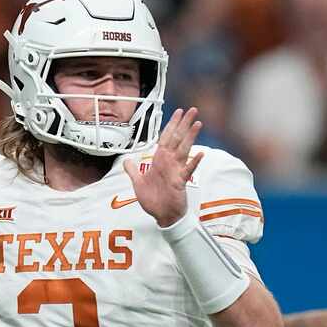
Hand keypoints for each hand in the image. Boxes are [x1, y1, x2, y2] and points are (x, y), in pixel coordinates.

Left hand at [123, 107, 203, 226]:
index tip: (178, 112)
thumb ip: (132, 171)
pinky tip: (200, 154)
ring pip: (184, 150)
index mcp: (159, 161)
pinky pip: (188, 170)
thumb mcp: (137, 183)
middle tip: (192, 110)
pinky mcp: (180, 181)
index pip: (166, 138)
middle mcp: (169, 162)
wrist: (162, 216)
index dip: (171, 125)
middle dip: (184, 124)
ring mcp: (176, 170)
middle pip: (177, 139)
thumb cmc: (153, 200)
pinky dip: (193, 162)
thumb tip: (126, 160)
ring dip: (190, 137)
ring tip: (197, 124)